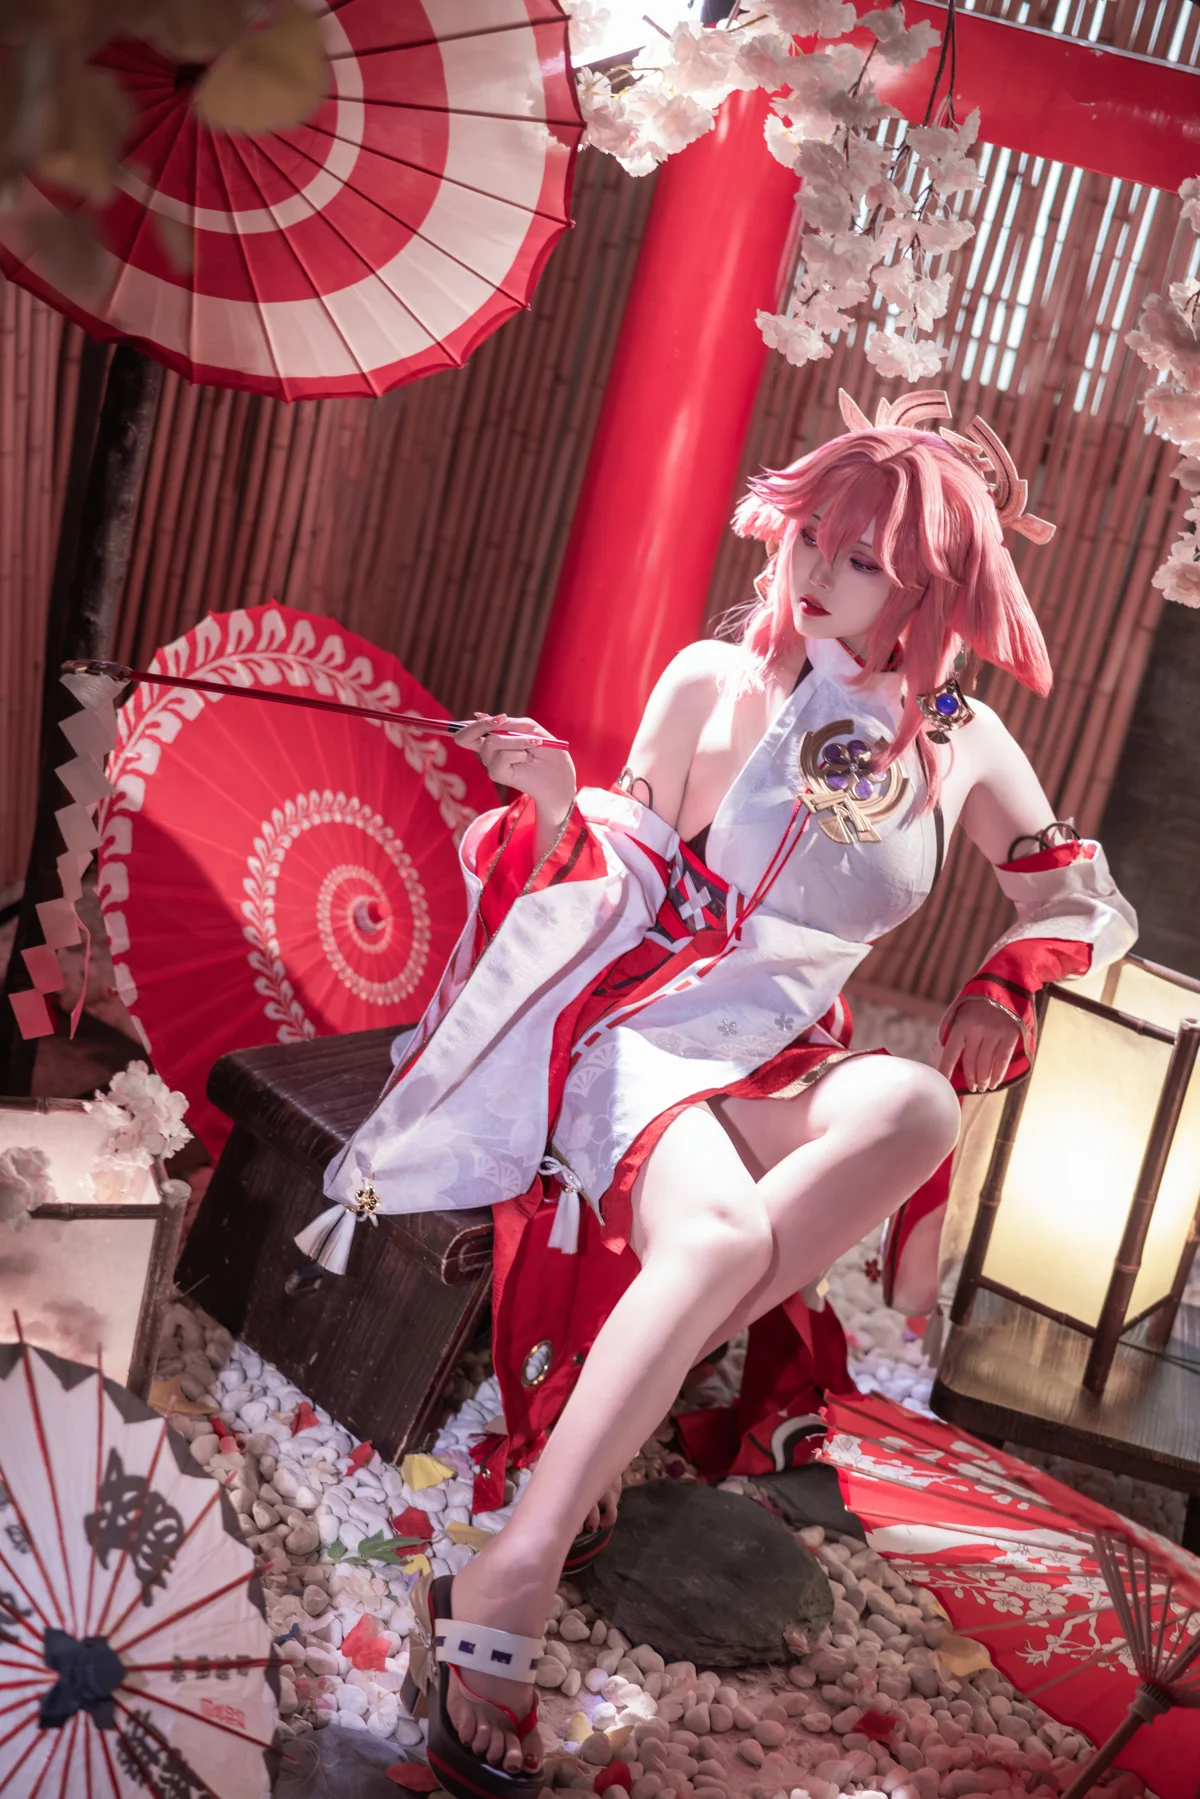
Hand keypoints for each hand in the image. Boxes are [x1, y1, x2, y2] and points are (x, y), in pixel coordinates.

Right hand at [454, 713, 575, 825]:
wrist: (560, 775)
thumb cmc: (547, 751)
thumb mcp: (528, 727)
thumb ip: (506, 723)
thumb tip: (479, 715)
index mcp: (493, 738)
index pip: (468, 730)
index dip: (466, 723)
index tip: (490, 717)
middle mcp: (488, 751)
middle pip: (463, 737)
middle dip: (480, 725)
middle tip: (501, 720)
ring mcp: (492, 763)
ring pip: (490, 742)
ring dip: (515, 740)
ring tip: (533, 744)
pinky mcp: (498, 774)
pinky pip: (500, 757)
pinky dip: (517, 752)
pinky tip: (528, 757)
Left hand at [938, 996, 1021, 1092]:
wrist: (1007, 985)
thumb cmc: (979, 1002)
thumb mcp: (961, 1011)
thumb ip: (954, 1031)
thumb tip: (944, 1055)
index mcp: (961, 1025)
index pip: (950, 1054)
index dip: (946, 1071)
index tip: (943, 1084)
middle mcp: (977, 1030)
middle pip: (971, 1063)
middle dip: (970, 1079)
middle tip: (971, 1088)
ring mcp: (995, 1033)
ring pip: (986, 1065)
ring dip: (983, 1080)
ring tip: (982, 1087)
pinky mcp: (1010, 1035)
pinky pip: (1002, 1061)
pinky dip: (998, 1075)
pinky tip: (994, 1083)